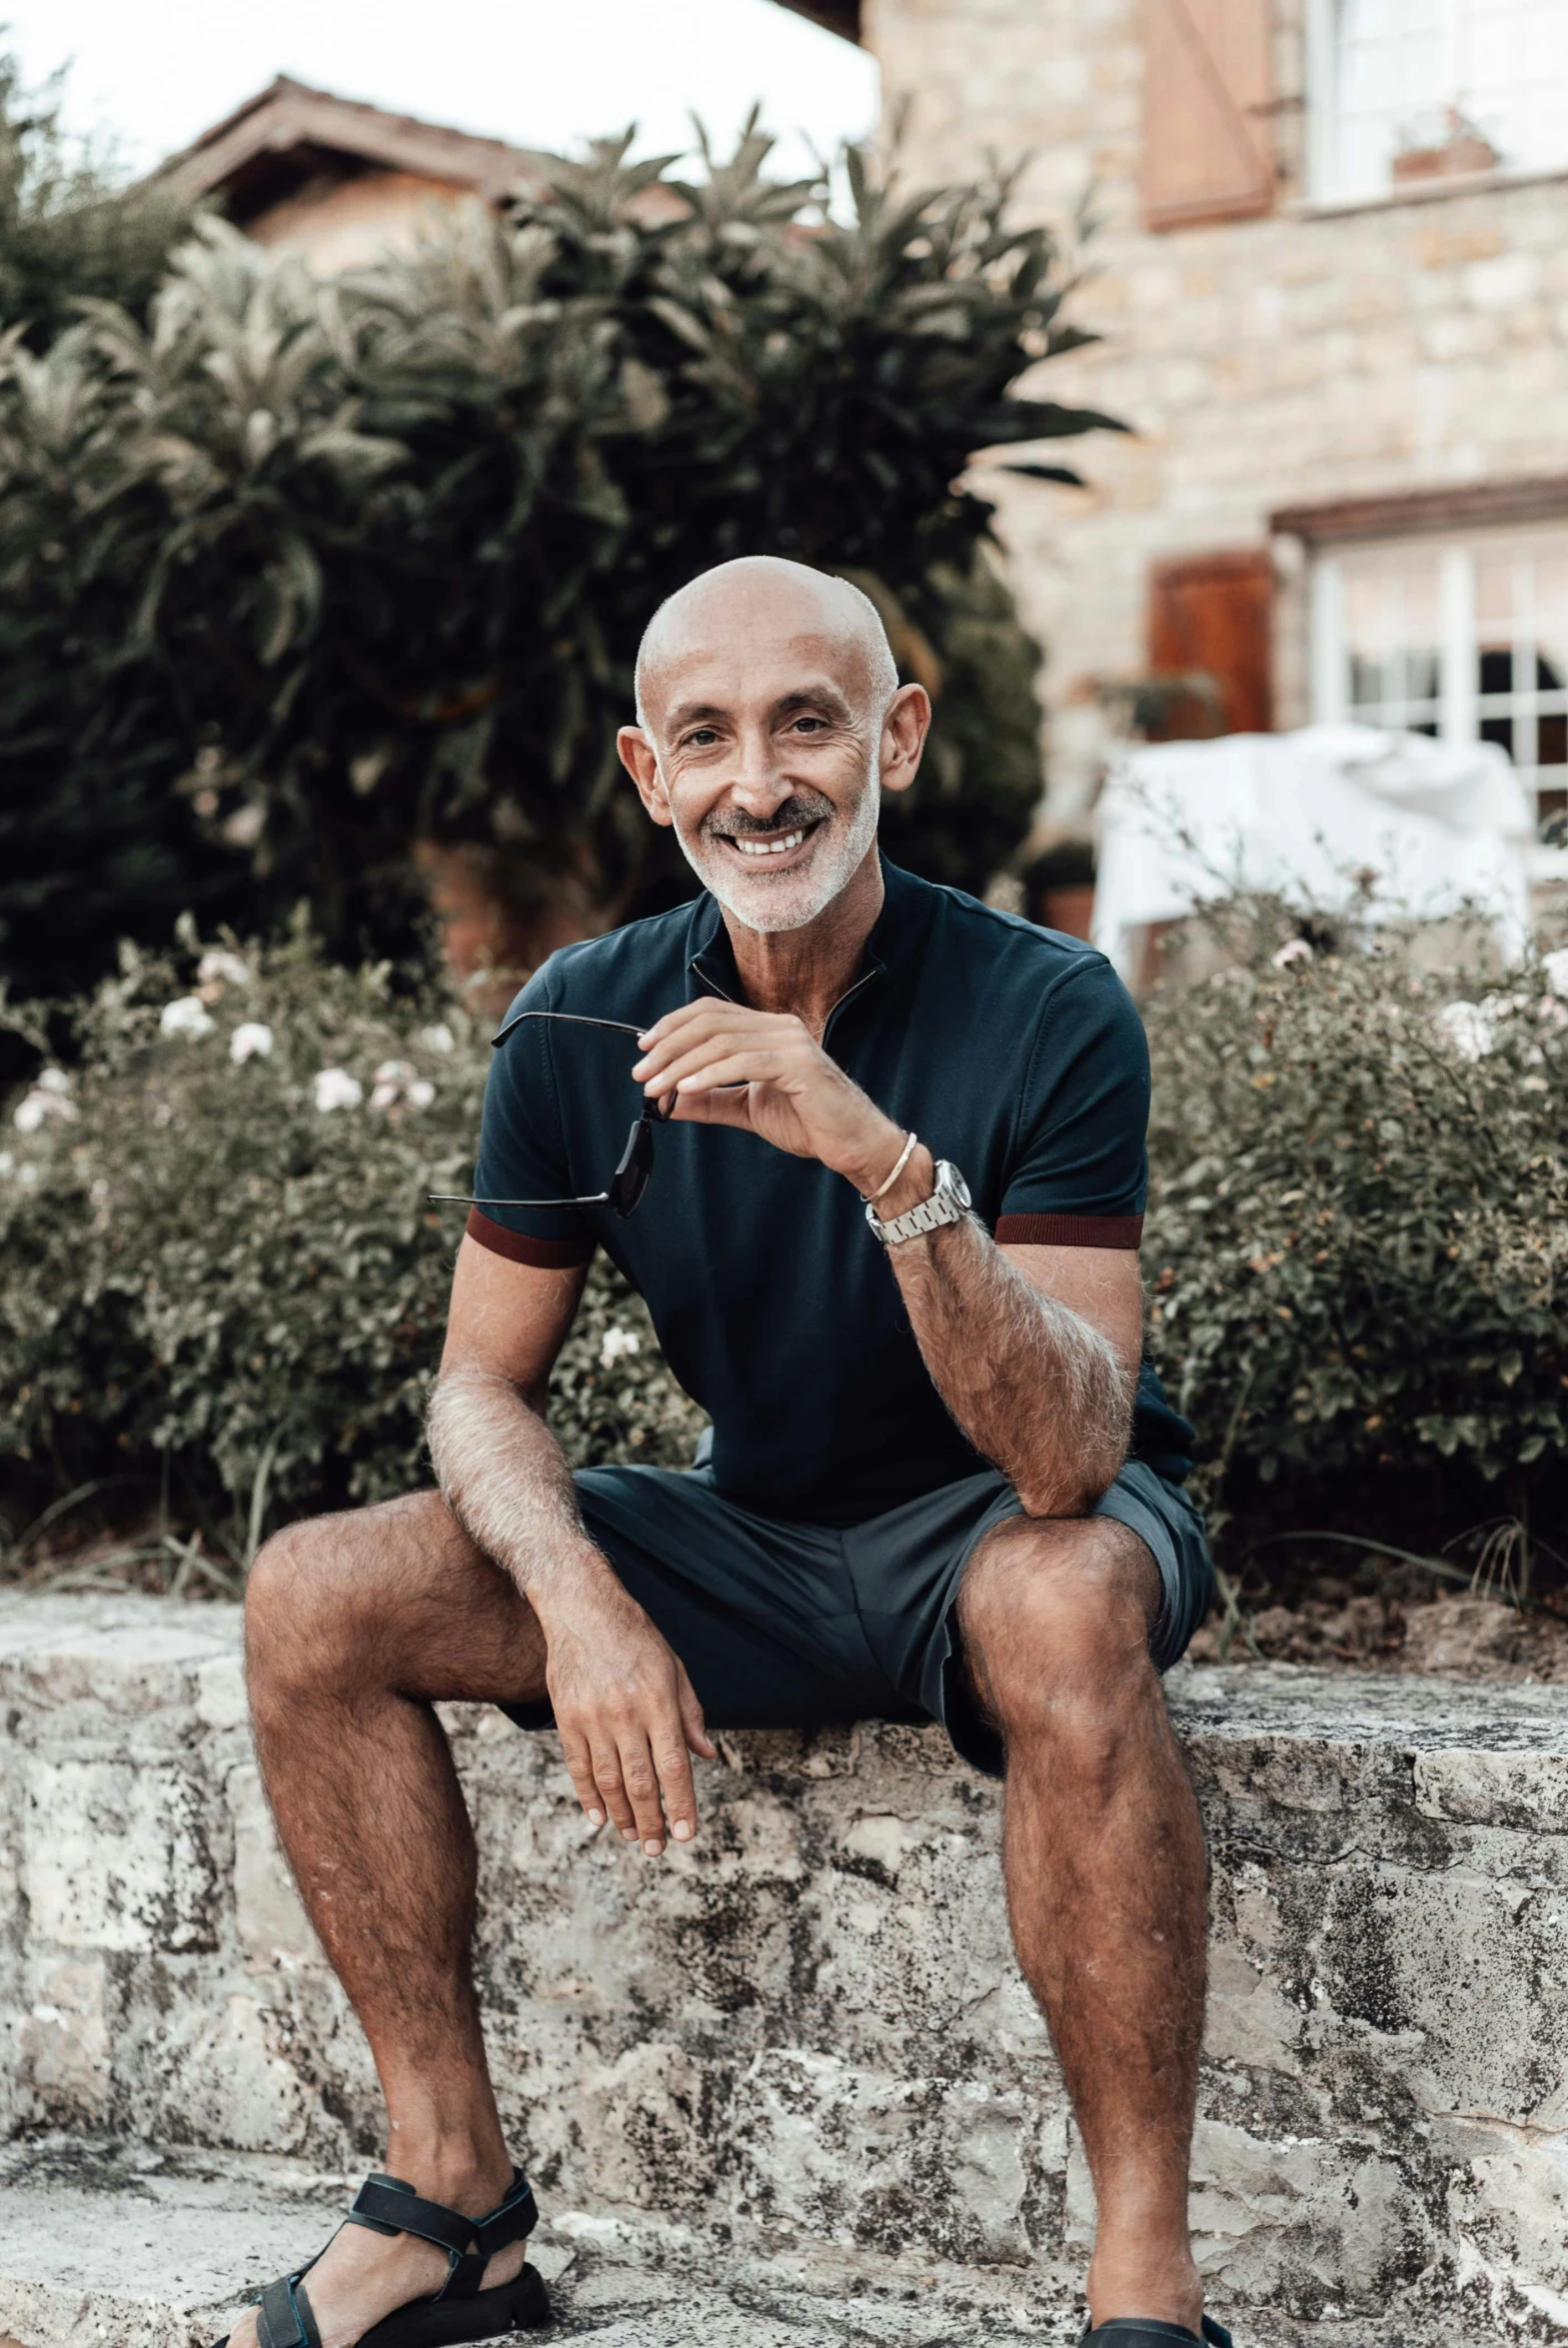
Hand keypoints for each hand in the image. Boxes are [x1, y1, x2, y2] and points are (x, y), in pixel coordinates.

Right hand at [538, 1569, 715, 1854]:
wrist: (582, 1609)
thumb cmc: (636, 1638)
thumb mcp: (674, 1668)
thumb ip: (690, 1715)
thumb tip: (707, 1756)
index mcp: (658, 1701)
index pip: (673, 1765)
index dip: (680, 1804)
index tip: (685, 1834)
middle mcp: (625, 1713)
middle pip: (640, 1782)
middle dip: (650, 1821)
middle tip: (656, 1849)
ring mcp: (592, 1717)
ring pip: (608, 1781)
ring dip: (622, 1815)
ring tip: (632, 1837)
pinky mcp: (566, 1718)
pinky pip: (578, 1767)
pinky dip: (589, 1796)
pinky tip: (599, 1817)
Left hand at [632, 1001, 904, 1191]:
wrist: (854, 1144)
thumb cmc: (810, 1123)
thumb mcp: (749, 1109)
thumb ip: (712, 1101)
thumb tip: (669, 1102)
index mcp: (768, 1030)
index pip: (711, 1012)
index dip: (673, 1026)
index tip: (645, 1049)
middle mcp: (779, 1027)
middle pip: (710, 1022)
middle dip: (669, 1046)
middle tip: (642, 1073)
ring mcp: (791, 1042)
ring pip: (721, 1041)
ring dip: (681, 1065)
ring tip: (656, 1088)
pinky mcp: (799, 1065)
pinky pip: (745, 1063)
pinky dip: (710, 1075)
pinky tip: (686, 1089)